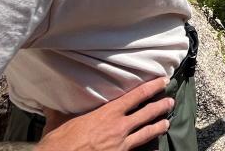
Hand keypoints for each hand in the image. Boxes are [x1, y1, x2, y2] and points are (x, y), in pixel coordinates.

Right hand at [37, 77, 172, 149]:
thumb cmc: (59, 142)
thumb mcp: (60, 119)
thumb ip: (62, 108)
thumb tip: (53, 97)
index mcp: (108, 113)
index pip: (137, 95)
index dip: (153, 86)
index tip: (163, 80)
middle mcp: (119, 127)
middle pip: (148, 113)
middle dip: (162, 106)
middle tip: (171, 101)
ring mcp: (121, 144)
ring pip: (147, 132)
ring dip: (159, 126)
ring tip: (167, 123)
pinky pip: (139, 149)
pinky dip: (148, 147)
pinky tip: (155, 147)